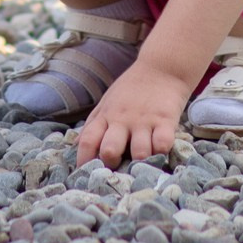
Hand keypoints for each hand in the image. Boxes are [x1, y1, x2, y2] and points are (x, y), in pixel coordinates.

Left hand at [76, 60, 194, 167]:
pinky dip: (162, 152)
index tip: (85, 174)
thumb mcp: (106, 103)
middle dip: (112, 164)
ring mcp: (144, 121)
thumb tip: (76, 146)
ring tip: (144, 162)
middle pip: (109, 150)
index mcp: (105, 116)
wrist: (161, 68)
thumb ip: (93, 125)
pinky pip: (163, 144)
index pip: (87, 141)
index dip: (83, 160)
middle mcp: (122, 120)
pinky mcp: (165, 120)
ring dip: (141, 162)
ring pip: (139, 153)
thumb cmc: (131, 90)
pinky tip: (161, 150)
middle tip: (119, 169)